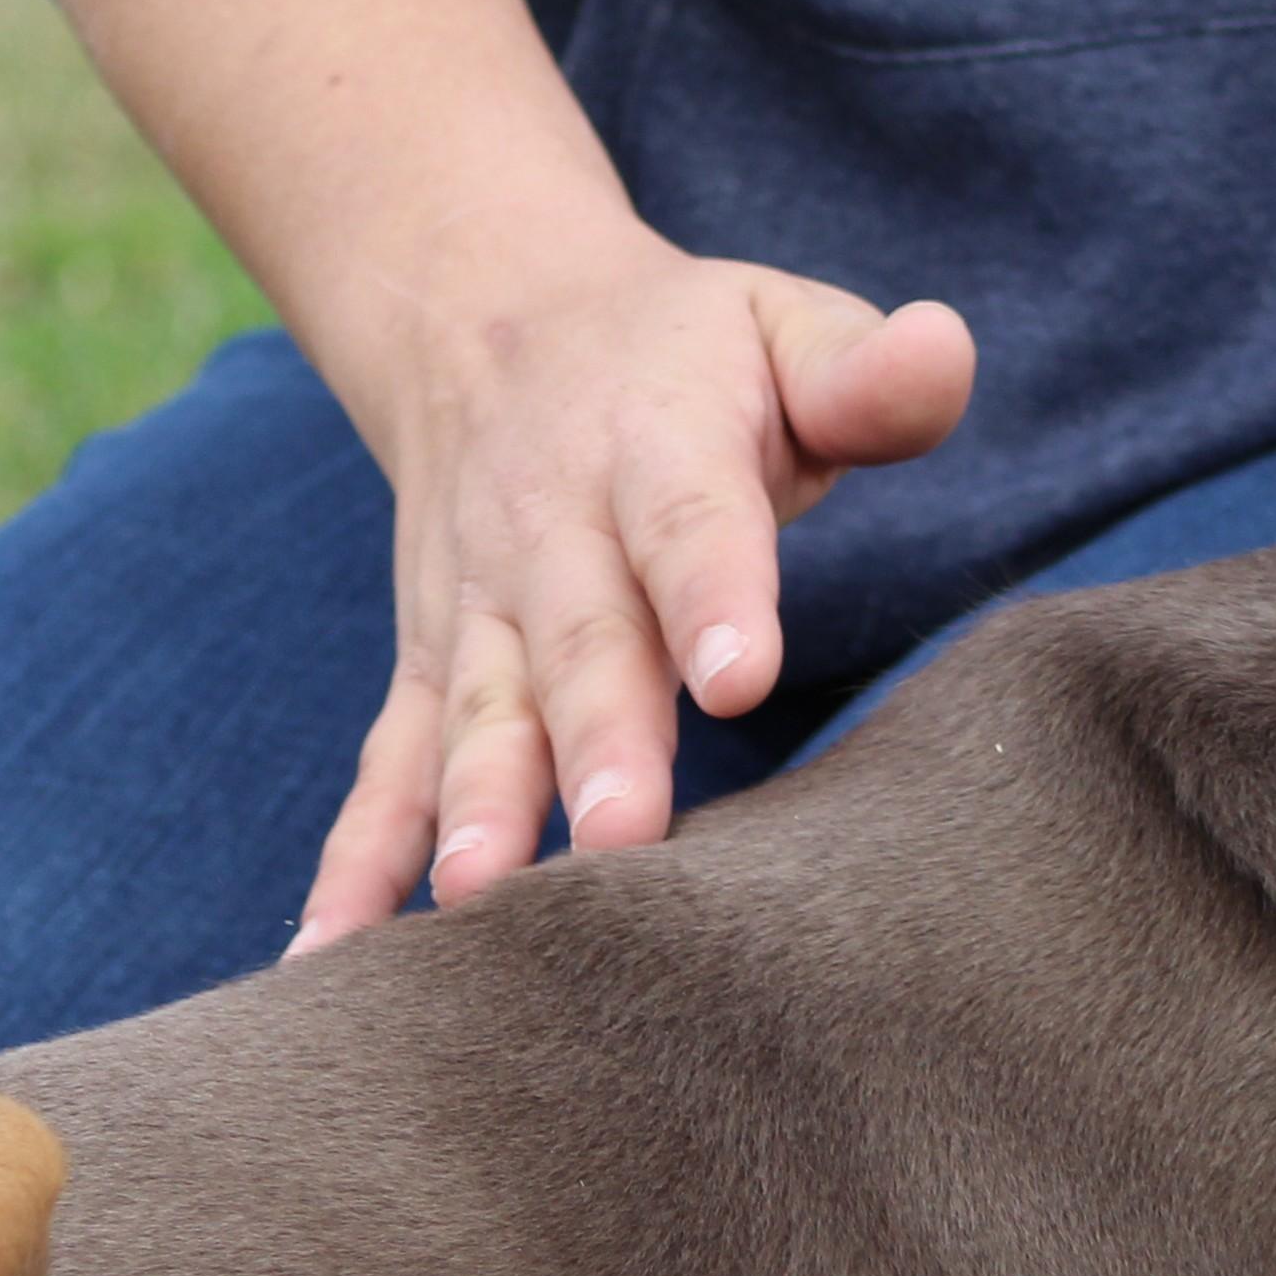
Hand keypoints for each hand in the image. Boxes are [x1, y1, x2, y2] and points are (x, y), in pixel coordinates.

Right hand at [290, 231, 971, 948]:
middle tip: (622, 838)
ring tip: (481, 899)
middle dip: (596, 743)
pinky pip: (389, 769)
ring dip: (476, 809)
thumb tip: (940, 352)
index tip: (738, 678)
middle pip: (578, 642)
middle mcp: (551, 531)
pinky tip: (335, 954)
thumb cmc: (686, 356)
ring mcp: (478, 610)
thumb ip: (863, 368)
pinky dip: (357, 860)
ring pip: (479, 715)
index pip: (688, 517)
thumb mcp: (782, 326)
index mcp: (655, 441)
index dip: (713, 593)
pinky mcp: (432, 670)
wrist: (488, 321)